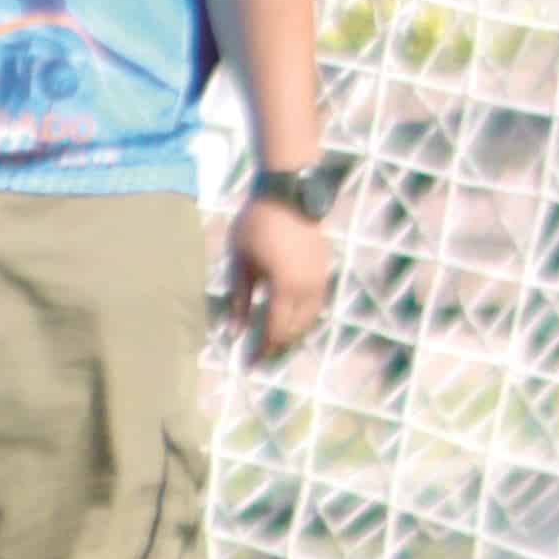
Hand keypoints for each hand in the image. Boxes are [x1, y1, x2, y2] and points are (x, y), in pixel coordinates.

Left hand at [222, 197, 330, 360]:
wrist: (288, 194)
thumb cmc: (256, 224)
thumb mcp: (240, 262)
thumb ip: (239, 299)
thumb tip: (234, 332)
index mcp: (284, 288)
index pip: (274, 329)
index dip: (262, 349)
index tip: (249, 364)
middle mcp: (307, 289)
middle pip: (295, 329)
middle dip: (277, 345)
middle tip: (260, 355)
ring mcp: (320, 280)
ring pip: (310, 319)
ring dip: (292, 333)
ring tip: (274, 340)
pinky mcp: (325, 271)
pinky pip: (316, 304)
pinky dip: (303, 317)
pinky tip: (290, 317)